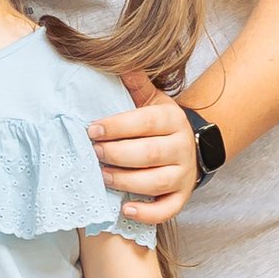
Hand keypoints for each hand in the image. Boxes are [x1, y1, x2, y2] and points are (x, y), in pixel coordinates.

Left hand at [92, 72, 200, 226]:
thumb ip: (136, 85)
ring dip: (125, 181)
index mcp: (172, 119)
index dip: (117, 127)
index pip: (145, 122)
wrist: (187, 147)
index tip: (91, 130)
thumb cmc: (157, 124)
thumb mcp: (151, 100)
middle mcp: (182, 147)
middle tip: (93, 153)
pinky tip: (126, 209)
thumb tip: (121, 63)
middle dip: (117, 154)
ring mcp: (184, 175)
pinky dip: (147, 213)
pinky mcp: (181, 198)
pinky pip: (167, 210)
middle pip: (149, 153)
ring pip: (156, 182)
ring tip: (102, 176)